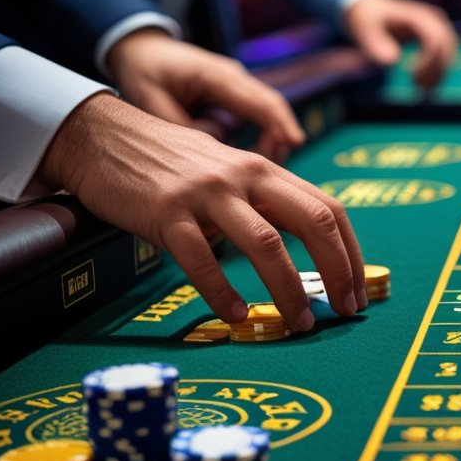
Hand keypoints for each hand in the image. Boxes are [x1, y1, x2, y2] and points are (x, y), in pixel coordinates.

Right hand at [39, 94, 367, 330]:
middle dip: (339, 271)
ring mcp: (206, 194)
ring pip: (266, 245)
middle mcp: (245, 177)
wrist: (102, 136)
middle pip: (312, 223)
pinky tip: (236, 317)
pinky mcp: (166, 213)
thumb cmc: (171, 164)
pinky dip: (222, 292)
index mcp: (265, 170)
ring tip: (299, 324)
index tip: (358, 291)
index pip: (329, 209)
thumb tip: (309, 245)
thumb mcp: (229, 172)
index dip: (352, 253)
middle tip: (345, 311)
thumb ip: (265, 200)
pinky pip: (201, 259)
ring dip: (290, 290)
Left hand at [107, 29, 303, 162]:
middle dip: (282, 137)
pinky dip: (259, 136)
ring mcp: (237, 85)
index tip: (293, 146)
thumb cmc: (144, 73)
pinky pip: (255, 117)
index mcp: (216, 76)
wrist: (142, 49)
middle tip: (277, 169)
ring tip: (261, 170)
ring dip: (270, 139)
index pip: (260, 101)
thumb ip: (182, 127)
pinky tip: (248, 160)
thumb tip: (217, 145)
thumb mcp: (150, 100)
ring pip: (267, 113)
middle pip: (273, 106)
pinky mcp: (234, 96)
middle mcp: (234, 77)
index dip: (280, 124)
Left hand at [344, 0, 457, 89]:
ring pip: (449, 53)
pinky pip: (446, 55)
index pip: (435, 41)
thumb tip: (392, 61)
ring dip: (439, 73)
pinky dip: (439, 71)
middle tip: (417, 87)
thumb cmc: (368, 18)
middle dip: (435, 71)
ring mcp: (439, 26)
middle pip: (446, 48)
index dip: (428, 63)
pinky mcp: (438, 35)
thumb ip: (376, 43)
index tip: (412, 78)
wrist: (372, 8)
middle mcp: (434, 19)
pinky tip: (426, 83)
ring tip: (420, 88)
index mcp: (419, 16)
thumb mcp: (365, 29)